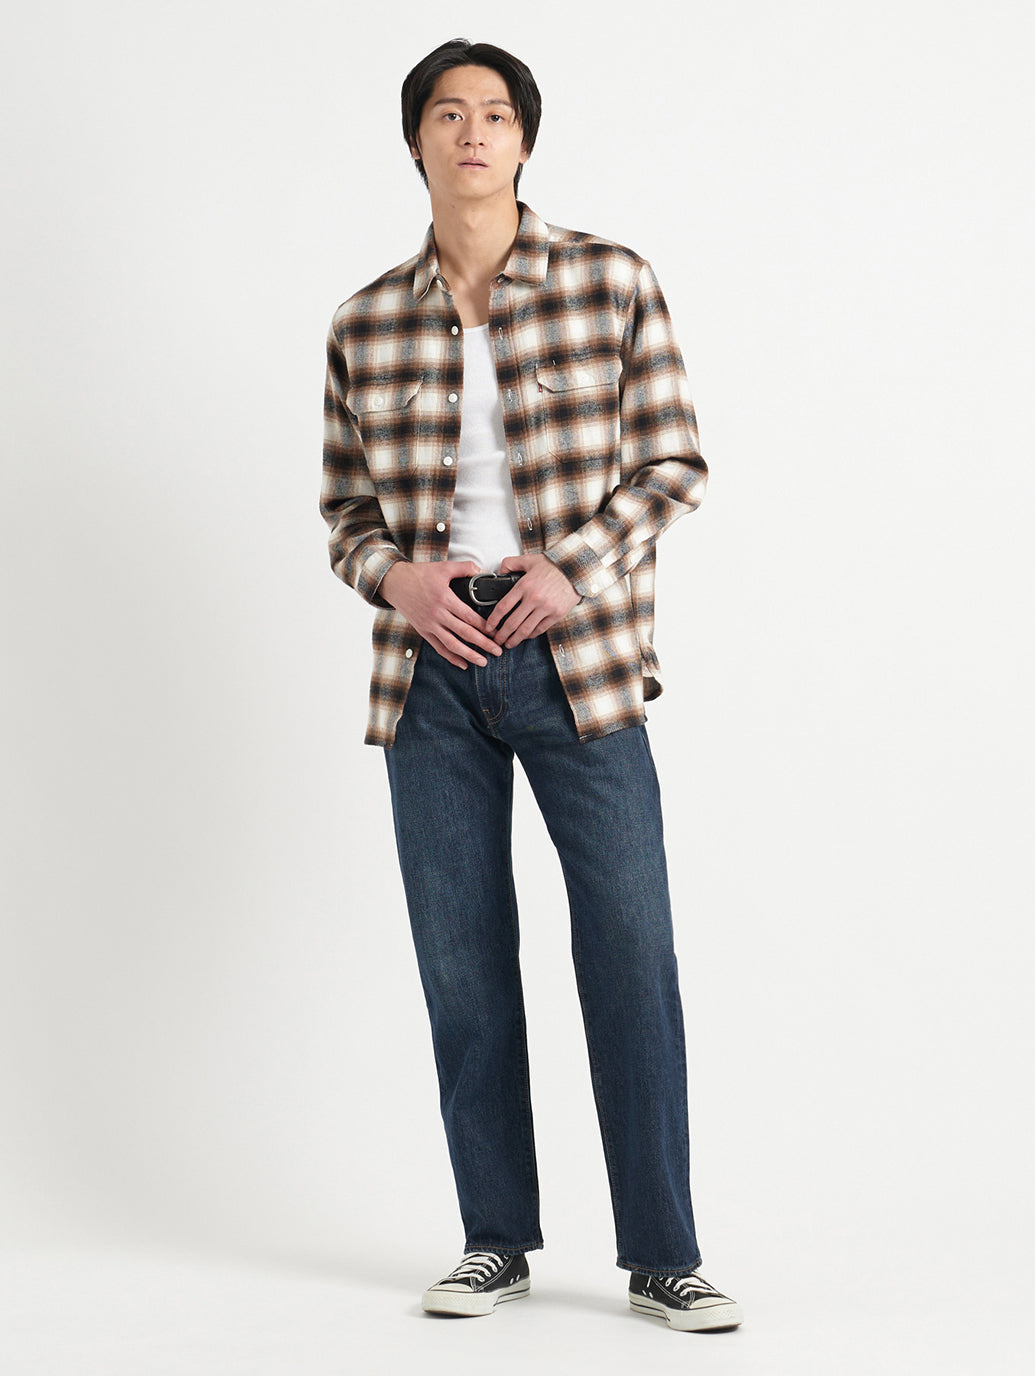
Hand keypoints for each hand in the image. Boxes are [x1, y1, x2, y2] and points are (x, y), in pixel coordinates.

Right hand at [380, 560, 503, 668]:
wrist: (395, 583)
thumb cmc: (419, 574)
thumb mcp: (443, 567)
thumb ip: (464, 568)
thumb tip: (482, 571)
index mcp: (445, 599)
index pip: (469, 617)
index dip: (484, 626)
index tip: (496, 632)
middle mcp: (438, 614)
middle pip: (464, 633)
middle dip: (483, 644)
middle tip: (497, 651)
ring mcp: (430, 625)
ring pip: (452, 644)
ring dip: (469, 655)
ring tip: (483, 662)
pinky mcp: (424, 631)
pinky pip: (439, 647)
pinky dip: (451, 657)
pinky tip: (463, 664)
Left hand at [486, 552, 580, 646]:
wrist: (576, 569)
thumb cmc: (553, 564)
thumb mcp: (529, 559)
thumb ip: (511, 563)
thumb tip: (499, 571)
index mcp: (524, 585)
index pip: (503, 607)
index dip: (493, 620)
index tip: (488, 627)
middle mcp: (534, 599)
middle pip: (512, 623)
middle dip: (502, 635)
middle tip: (496, 641)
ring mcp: (546, 608)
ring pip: (526, 630)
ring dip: (515, 640)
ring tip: (508, 644)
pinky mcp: (557, 614)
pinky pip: (540, 629)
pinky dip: (531, 635)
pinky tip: (524, 637)